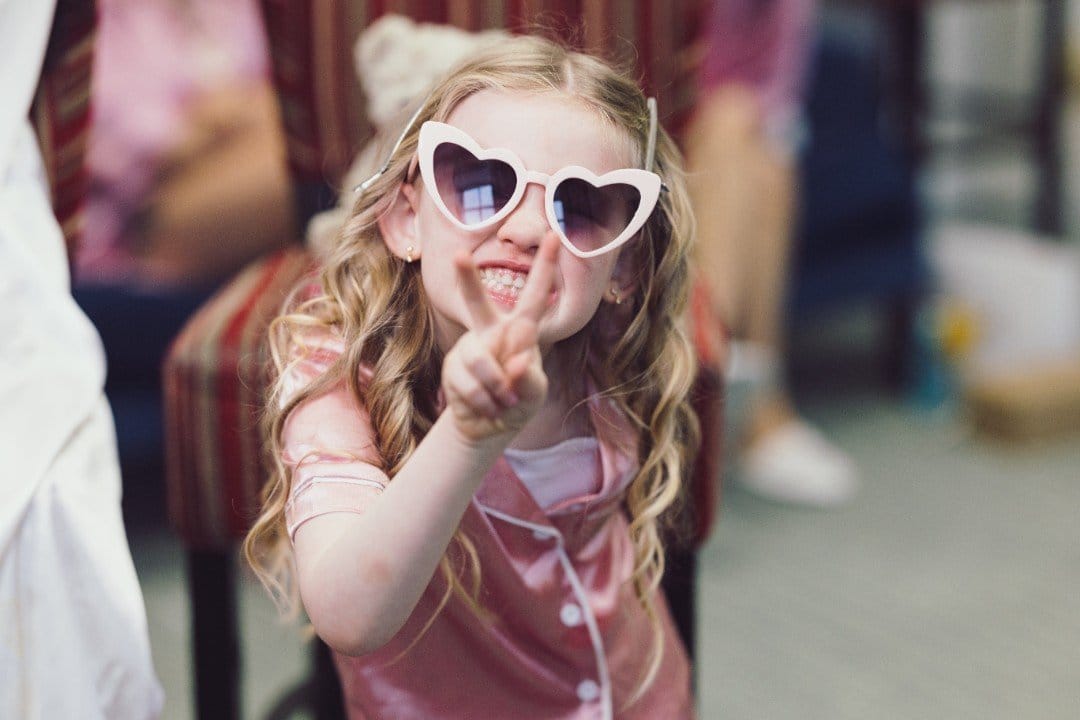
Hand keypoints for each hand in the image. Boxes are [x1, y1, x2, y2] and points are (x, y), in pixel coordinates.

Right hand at [441, 233, 559, 443]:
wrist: (490, 426)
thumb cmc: (520, 400)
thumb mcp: (535, 392)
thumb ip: (529, 378)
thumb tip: (515, 361)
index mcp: (520, 331)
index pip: (535, 295)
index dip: (544, 266)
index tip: (552, 237)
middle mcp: (491, 332)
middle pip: (477, 302)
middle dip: (467, 279)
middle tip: (458, 255)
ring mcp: (470, 349)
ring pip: (480, 360)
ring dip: (497, 389)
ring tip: (505, 402)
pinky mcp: (453, 367)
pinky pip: (469, 384)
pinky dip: (484, 402)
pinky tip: (489, 408)